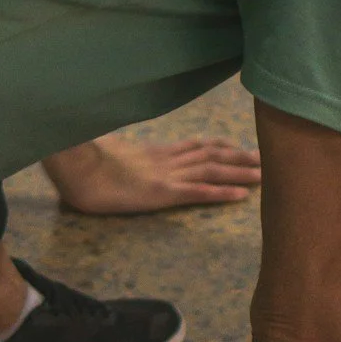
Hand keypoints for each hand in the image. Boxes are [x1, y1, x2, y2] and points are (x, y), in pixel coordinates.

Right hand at [45, 134, 261, 213]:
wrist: (74, 165)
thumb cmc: (81, 162)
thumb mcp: (106, 155)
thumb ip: (119, 154)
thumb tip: (116, 155)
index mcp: (152, 151)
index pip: (193, 146)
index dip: (218, 146)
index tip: (237, 146)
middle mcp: (165, 160)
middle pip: (210, 155)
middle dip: (239, 157)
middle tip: (266, 158)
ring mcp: (166, 175)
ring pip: (211, 171)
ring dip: (239, 173)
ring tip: (265, 176)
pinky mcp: (163, 192)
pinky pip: (198, 192)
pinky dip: (222, 192)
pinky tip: (241, 196)